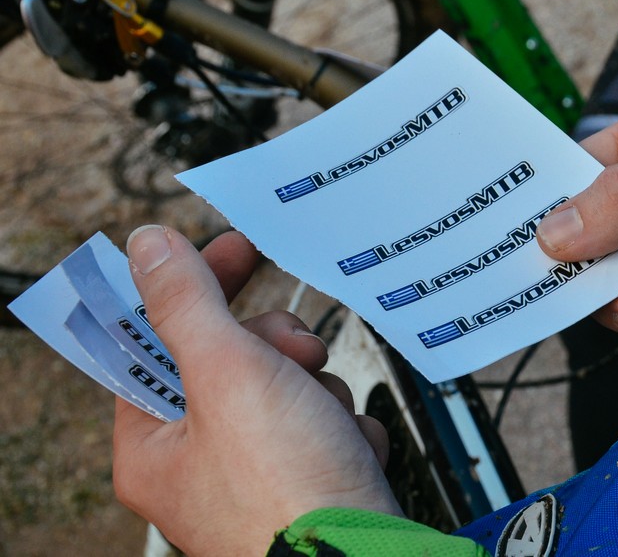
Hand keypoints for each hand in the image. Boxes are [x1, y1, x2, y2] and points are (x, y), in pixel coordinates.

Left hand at [113, 227, 400, 555]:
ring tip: (325, 417)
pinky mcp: (310, 480)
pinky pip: (325, 423)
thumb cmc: (285, 492)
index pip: (159, 341)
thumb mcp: (227, 375)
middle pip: (233, 360)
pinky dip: (343, 426)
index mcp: (155, 445)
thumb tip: (150, 247)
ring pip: (289, 385)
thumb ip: (187, 303)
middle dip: (277, 350)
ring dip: (317, 389)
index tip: (234, 250)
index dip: (198, 290)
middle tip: (297, 352)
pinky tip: (347, 447)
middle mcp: (201, 464)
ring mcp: (260, 474)